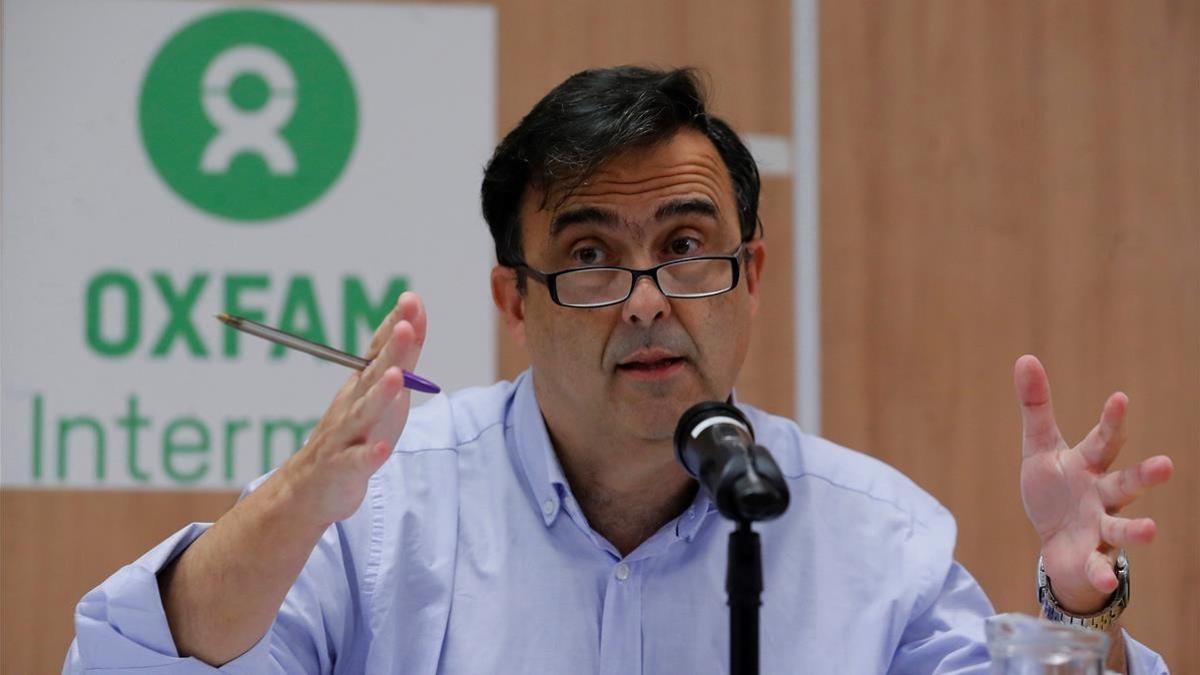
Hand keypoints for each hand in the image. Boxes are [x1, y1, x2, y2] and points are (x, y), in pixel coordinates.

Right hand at [278, 291, 426, 525]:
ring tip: (395, 376)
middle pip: (374, 374)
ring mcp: (346, 436)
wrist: (311, 487)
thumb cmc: (355, 433)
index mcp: (363, 386)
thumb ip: (399, 359)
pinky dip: (368, 455)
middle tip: (405, 325)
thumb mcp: (381, 394)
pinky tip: (381, 449)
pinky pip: (357, 461)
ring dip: (380, 394)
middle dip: (392, 350)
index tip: (411, 299)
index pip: (379, 350)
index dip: (395, 325)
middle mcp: (353, 404)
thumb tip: (414, 319)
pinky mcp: (343, 469)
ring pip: (364, 413)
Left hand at [1015, 355, 1172, 613]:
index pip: (1103, 441)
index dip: (1112, 421)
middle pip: (1126, 484)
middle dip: (1145, 476)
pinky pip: (1099, 565)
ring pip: (1123, 526)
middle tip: (1166, 466)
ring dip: (1137, 529)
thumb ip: (1036, 407)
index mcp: (1089, 465)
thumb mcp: (1040, 448)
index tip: (1120, 398)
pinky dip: (1102, 572)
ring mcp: (1101, 526)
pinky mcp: (1092, 555)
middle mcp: (1102, 495)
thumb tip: (1025, 358)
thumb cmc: (1054, 488)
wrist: (1055, 542)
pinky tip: (1104, 579)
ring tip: (1151, 530)